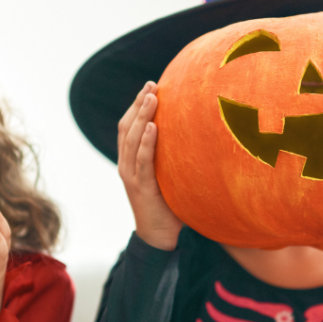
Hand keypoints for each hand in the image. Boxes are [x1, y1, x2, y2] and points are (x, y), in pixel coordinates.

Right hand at [118, 81, 182, 250]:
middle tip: (152, 85)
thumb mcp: (168, 175)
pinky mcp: (141, 187)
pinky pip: (142, 161)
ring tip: (151, 97)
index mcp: (130, 160)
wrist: (159, 236)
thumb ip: (172, 157)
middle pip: (128, 127)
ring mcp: (131, 176)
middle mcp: (126, 165)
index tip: (150, 87)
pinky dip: (146, 143)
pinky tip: (153, 127)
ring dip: (142, 116)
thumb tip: (195, 134)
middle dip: (138, 104)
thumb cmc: (168, 205)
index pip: (129, 127)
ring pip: (132, 140)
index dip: (136, 106)